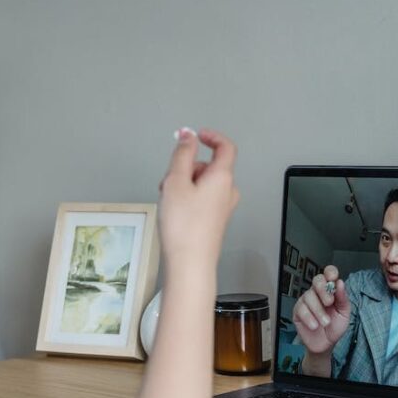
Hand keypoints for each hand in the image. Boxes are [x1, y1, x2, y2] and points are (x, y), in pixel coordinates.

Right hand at [157, 128, 239, 269]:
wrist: (190, 263)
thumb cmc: (184, 226)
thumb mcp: (176, 181)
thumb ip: (182, 153)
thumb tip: (188, 135)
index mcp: (222, 177)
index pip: (225, 147)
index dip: (211, 137)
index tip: (195, 135)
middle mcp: (228, 191)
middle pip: (209, 167)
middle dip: (187, 168)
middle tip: (170, 180)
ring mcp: (223, 208)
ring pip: (203, 184)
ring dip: (184, 184)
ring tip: (169, 201)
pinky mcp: (215, 221)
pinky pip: (202, 200)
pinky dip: (187, 199)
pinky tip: (174, 213)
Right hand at [292, 265, 350, 354]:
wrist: (326, 344)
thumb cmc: (335, 326)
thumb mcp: (344, 313)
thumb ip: (343, 298)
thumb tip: (340, 283)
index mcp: (330, 290)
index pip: (328, 274)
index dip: (330, 272)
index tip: (333, 278)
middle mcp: (317, 293)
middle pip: (317, 280)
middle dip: (324, 290)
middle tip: (330, 303)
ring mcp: (306, 301)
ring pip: (309, 296)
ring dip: (319, 311)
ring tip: (326, 323)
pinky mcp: (298, 311)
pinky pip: (301, 309)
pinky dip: (309, 318)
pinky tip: (315, 326)